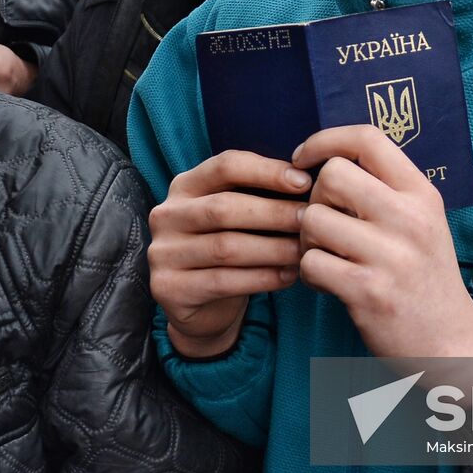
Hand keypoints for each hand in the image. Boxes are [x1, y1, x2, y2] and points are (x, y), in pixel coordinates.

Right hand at [148, 151, 308, 357]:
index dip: (266, 171)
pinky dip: (262, 278)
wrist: (199, 306)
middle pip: (224, 207)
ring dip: (273, 248)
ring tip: (303, 250)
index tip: (304, 182)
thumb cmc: (228, 247)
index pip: (224, 166)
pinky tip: (289, 276)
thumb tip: (307, 179)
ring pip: (226, 247)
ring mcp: (163, 253)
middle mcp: (166, 215)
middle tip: (310, 220)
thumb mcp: (236, 215)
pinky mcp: (168, 288)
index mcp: (184, 185)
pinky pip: (223, 281)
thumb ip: (259, 194)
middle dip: (273, 213)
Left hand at [293, 125, 472, 363]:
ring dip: (308, 240)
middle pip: (332, 175)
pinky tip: (328, 282)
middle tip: (325, 224)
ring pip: (313, 218)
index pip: (367, 138)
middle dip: (315, 198)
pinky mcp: (368, 291)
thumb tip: (328, 159)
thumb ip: (385, 189)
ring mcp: (390, 255)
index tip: (305, 159)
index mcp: (421, 194)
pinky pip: (310, 262)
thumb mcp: (421, 222)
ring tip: (327, 256)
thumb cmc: (425, 278)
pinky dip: (310, 273)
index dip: (325, 140)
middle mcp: (409, 218)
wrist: (453, 343)